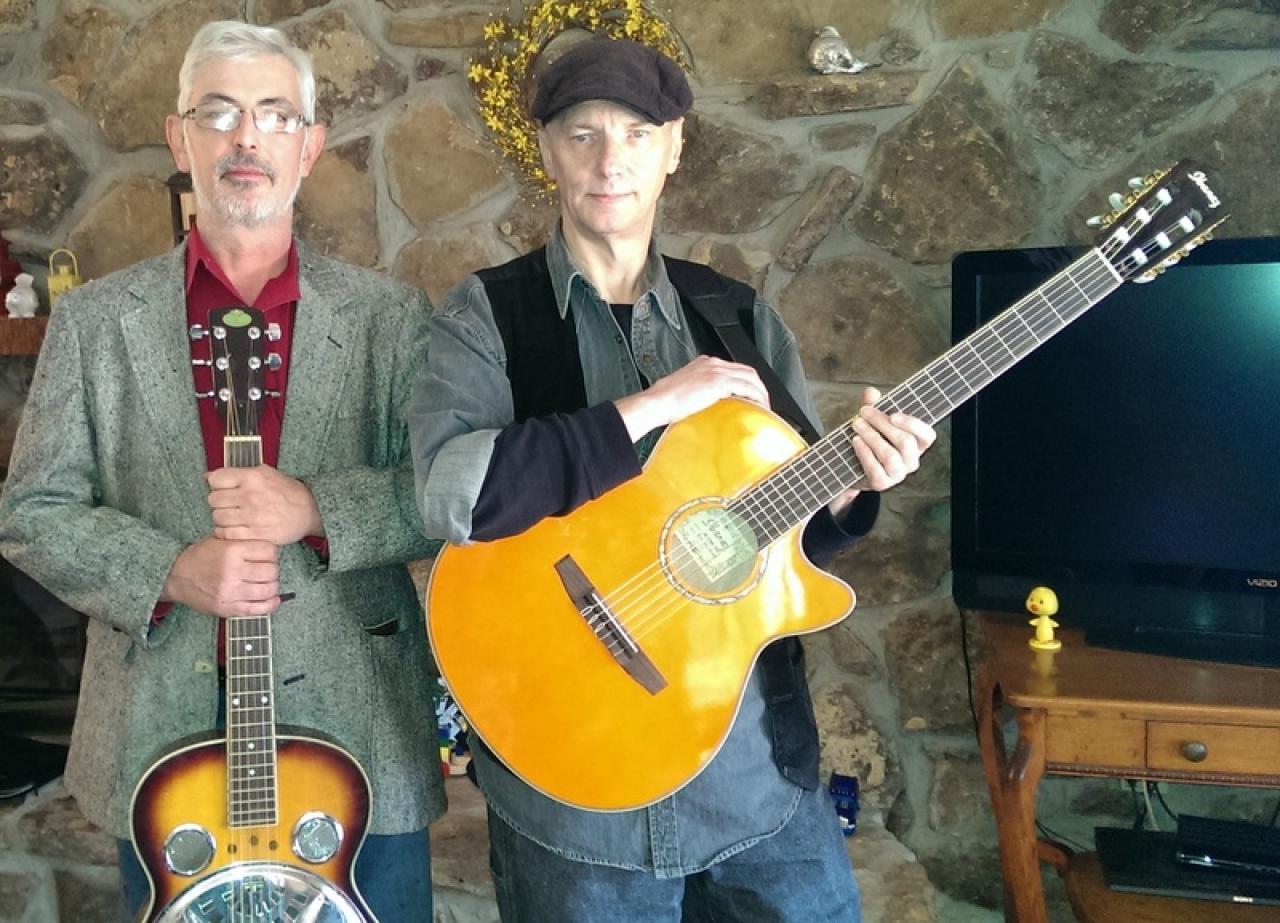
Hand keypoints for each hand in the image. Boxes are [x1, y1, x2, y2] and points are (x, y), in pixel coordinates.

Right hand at [161, 536, 279, 617]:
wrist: (175, 577)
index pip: (269, 551)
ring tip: (267, 583)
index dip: (272, 553)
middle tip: (267, 570)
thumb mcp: (219, 540)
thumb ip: (242, 540)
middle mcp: (232, 571)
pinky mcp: (228, 608)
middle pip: (271, 571)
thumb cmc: (199, 557)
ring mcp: (230, 592)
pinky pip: (258, 609)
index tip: (268, 556)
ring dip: (272, 587)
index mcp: (232, 551)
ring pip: (268, 590)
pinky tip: (272, 599)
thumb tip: (268, 545)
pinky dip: (270, 605)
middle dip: (273, 570)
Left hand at [207, 465, 323, 544]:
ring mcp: (252, 516)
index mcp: (252, 477)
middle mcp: (250, 496)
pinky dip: (225, 532)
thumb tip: (208, 476)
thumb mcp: (265, 473)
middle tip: (228, 504)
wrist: (309, 511)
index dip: (216, 484)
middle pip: (213, 499)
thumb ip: (237, 473)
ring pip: (218, 517)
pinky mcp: (255, 534)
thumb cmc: (287, 491)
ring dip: (221, 517)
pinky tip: (233, 528)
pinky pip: (227, 534)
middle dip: (218, 501)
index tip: (223, 488)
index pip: (215, 479)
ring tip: (232, 516)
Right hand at [615, 356, 769, 440]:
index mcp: (704, 363)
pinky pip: (747, 387)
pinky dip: (756, 396)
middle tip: (762, 402)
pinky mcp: (719, 382)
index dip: (746, 381)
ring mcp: (716, 371)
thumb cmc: (664, 401)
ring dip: (760, 392)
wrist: (657, 402)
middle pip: (747, 370)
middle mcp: (712, 363)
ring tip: (763, 407)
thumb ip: (699, 392)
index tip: (749, 394)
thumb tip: (707, 405)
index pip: (733, 368)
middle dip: (758, 385)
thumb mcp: (684, 390)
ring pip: (750, 377)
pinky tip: (758, 407)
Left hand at [847, 386, 935, 490]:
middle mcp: (911, 460)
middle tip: (864, 411)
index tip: (893, 414)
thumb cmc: (869, 438)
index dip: (913, 425)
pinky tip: (856, 441)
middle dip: (883, 424)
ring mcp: (898, 474)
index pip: (927, 436)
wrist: (852, 464)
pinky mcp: (882, 483)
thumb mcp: (871, 420)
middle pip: (905, 442)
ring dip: (872, 436)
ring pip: (890, 455)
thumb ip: (873, 405)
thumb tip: (871, 392)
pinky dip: (864, 453)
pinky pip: (875, 469)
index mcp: (917, 444)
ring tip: (856, 424)